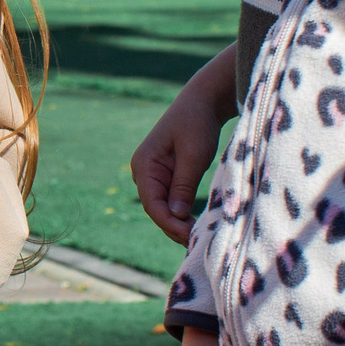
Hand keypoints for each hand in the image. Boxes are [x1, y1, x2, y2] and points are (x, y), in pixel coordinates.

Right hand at [133, 45, 236, 244]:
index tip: (190, 237)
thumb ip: (183, 186)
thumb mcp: (194, 156)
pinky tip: (196, 225)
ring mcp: (153, 175)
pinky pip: (171, 201)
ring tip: (198, 238)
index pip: (152, 204)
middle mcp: (143, 172)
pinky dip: (182, 213)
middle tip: (197, 243)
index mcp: (144, 165)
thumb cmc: (197, 124)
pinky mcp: (166, 176)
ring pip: (163, 208)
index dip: (170, 223)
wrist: (201, 102)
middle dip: (175, 227)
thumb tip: (176, 216)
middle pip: (156, 209)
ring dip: (179, 223)